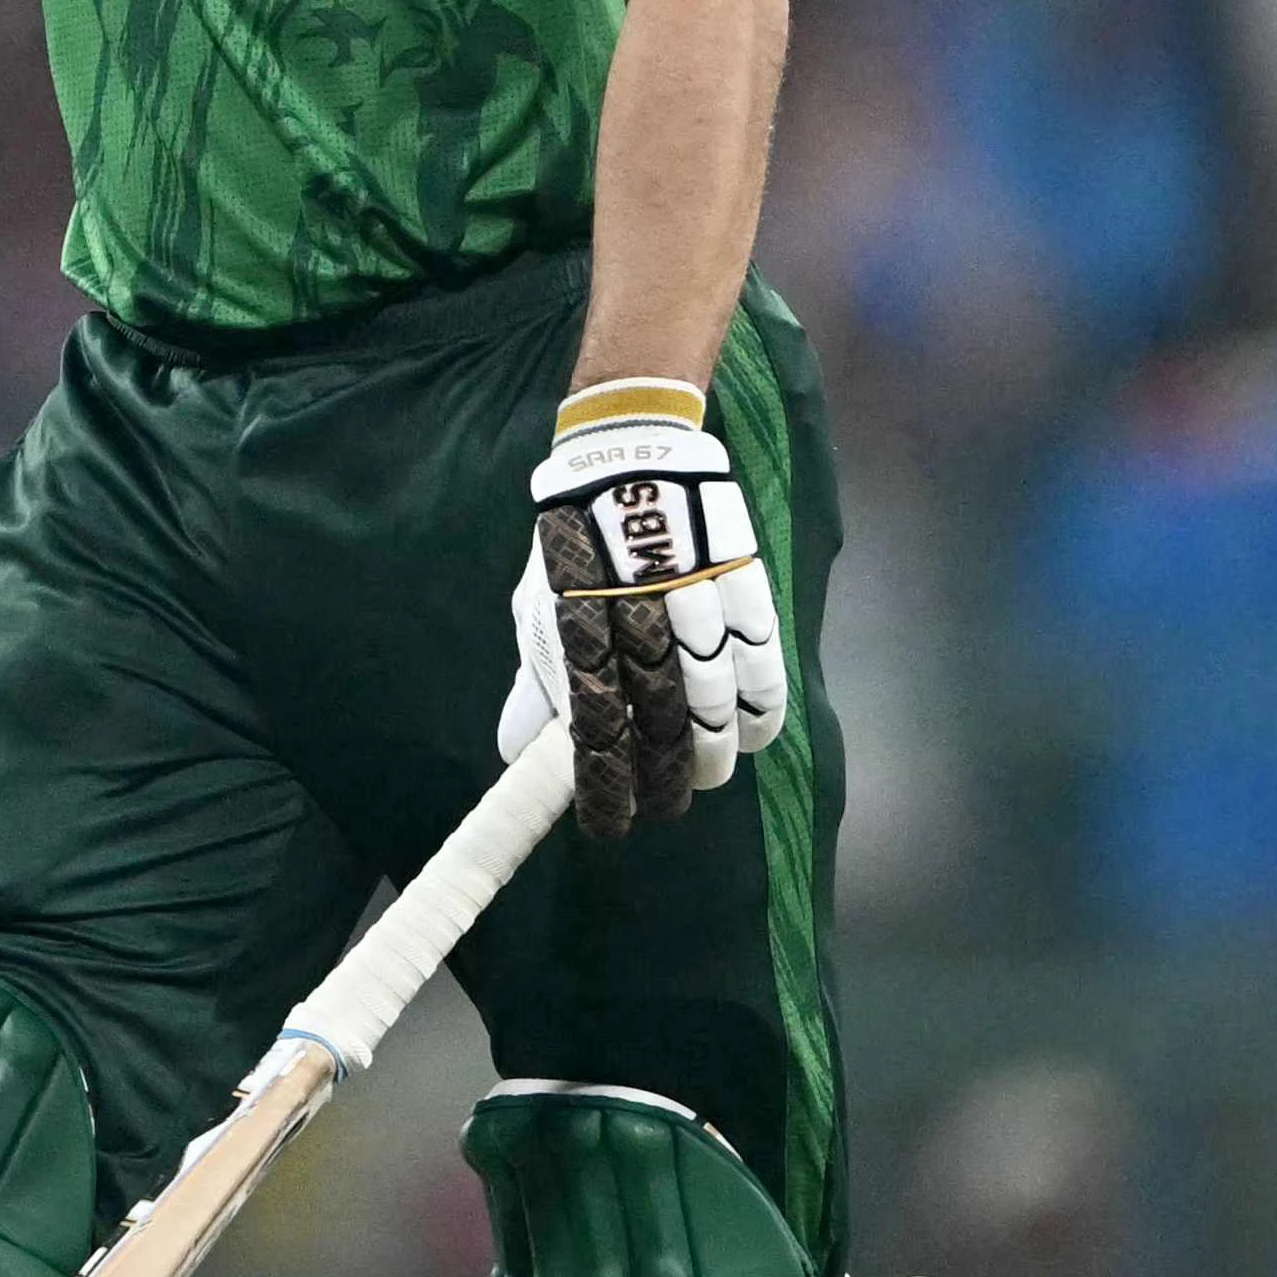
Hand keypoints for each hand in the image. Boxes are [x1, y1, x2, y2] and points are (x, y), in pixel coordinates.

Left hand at [499, 386, 788, 838]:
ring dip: (713, 750)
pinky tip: (753, 732)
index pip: (593, 724)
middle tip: (668, 806)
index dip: (605, 783)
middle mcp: (637, 616)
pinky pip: (760, 656)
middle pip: (660, 721)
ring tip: (709, 776)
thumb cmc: (576, 540)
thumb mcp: (541, 602)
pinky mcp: (739, 576)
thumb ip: (541, 677)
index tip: (611, 824)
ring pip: (714, 697)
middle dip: (665, 778)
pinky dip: (761, 704)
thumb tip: (515, 749)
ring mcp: (694, 596)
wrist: (627, 452)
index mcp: (580, 624)